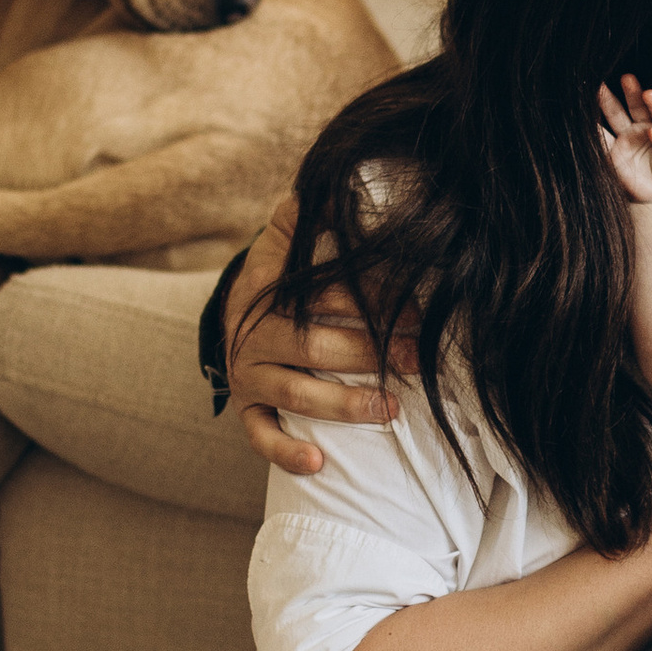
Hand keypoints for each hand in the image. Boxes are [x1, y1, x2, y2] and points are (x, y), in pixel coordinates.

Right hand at [223, 199, 400, 479]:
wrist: (232, 315)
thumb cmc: (279, 280)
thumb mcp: (284, 242)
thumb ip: (305, 216)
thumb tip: (327, 185)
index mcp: (269, 291)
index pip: (322, 296)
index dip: (370, 302)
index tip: (416, 312)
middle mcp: (255, 334)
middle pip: (315, 347)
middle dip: (371, 354)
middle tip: (419, 360)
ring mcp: (249, 376)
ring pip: (297, 394)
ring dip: (345, 405)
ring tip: (391, 410)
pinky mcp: (247, 408)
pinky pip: (261, 436)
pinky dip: (287, 452)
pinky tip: (320, 465)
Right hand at [597, 76, 651, 206]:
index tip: (648, 94)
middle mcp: (645, 125)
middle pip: (637, 104)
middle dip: (631, 91)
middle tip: (627, 77)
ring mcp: (628, 136)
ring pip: (616, 114)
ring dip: (608, 101)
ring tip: (598, 87)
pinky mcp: (614, 151)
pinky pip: (602, 138)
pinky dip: (593, 128)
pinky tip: (584, 116)